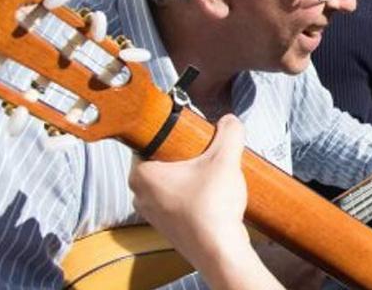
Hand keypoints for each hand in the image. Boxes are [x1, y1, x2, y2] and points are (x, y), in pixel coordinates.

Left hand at [130, 114, 250, 268]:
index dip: (170, 133)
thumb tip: (230, 121)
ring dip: (187, 176)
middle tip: (203, 151)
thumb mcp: (225, 160)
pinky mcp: (168, 226)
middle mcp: (140, 195)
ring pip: (168, 182)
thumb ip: (229, 133)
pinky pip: (175, 201)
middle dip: (182, 155)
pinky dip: (191, 195)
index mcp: (142, 175)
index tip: (188, 132)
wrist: (220, 249)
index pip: (148, 141)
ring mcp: (152, 213)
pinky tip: (210, 195)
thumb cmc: (212, 209)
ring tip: (209, 174)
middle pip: (160, 161)